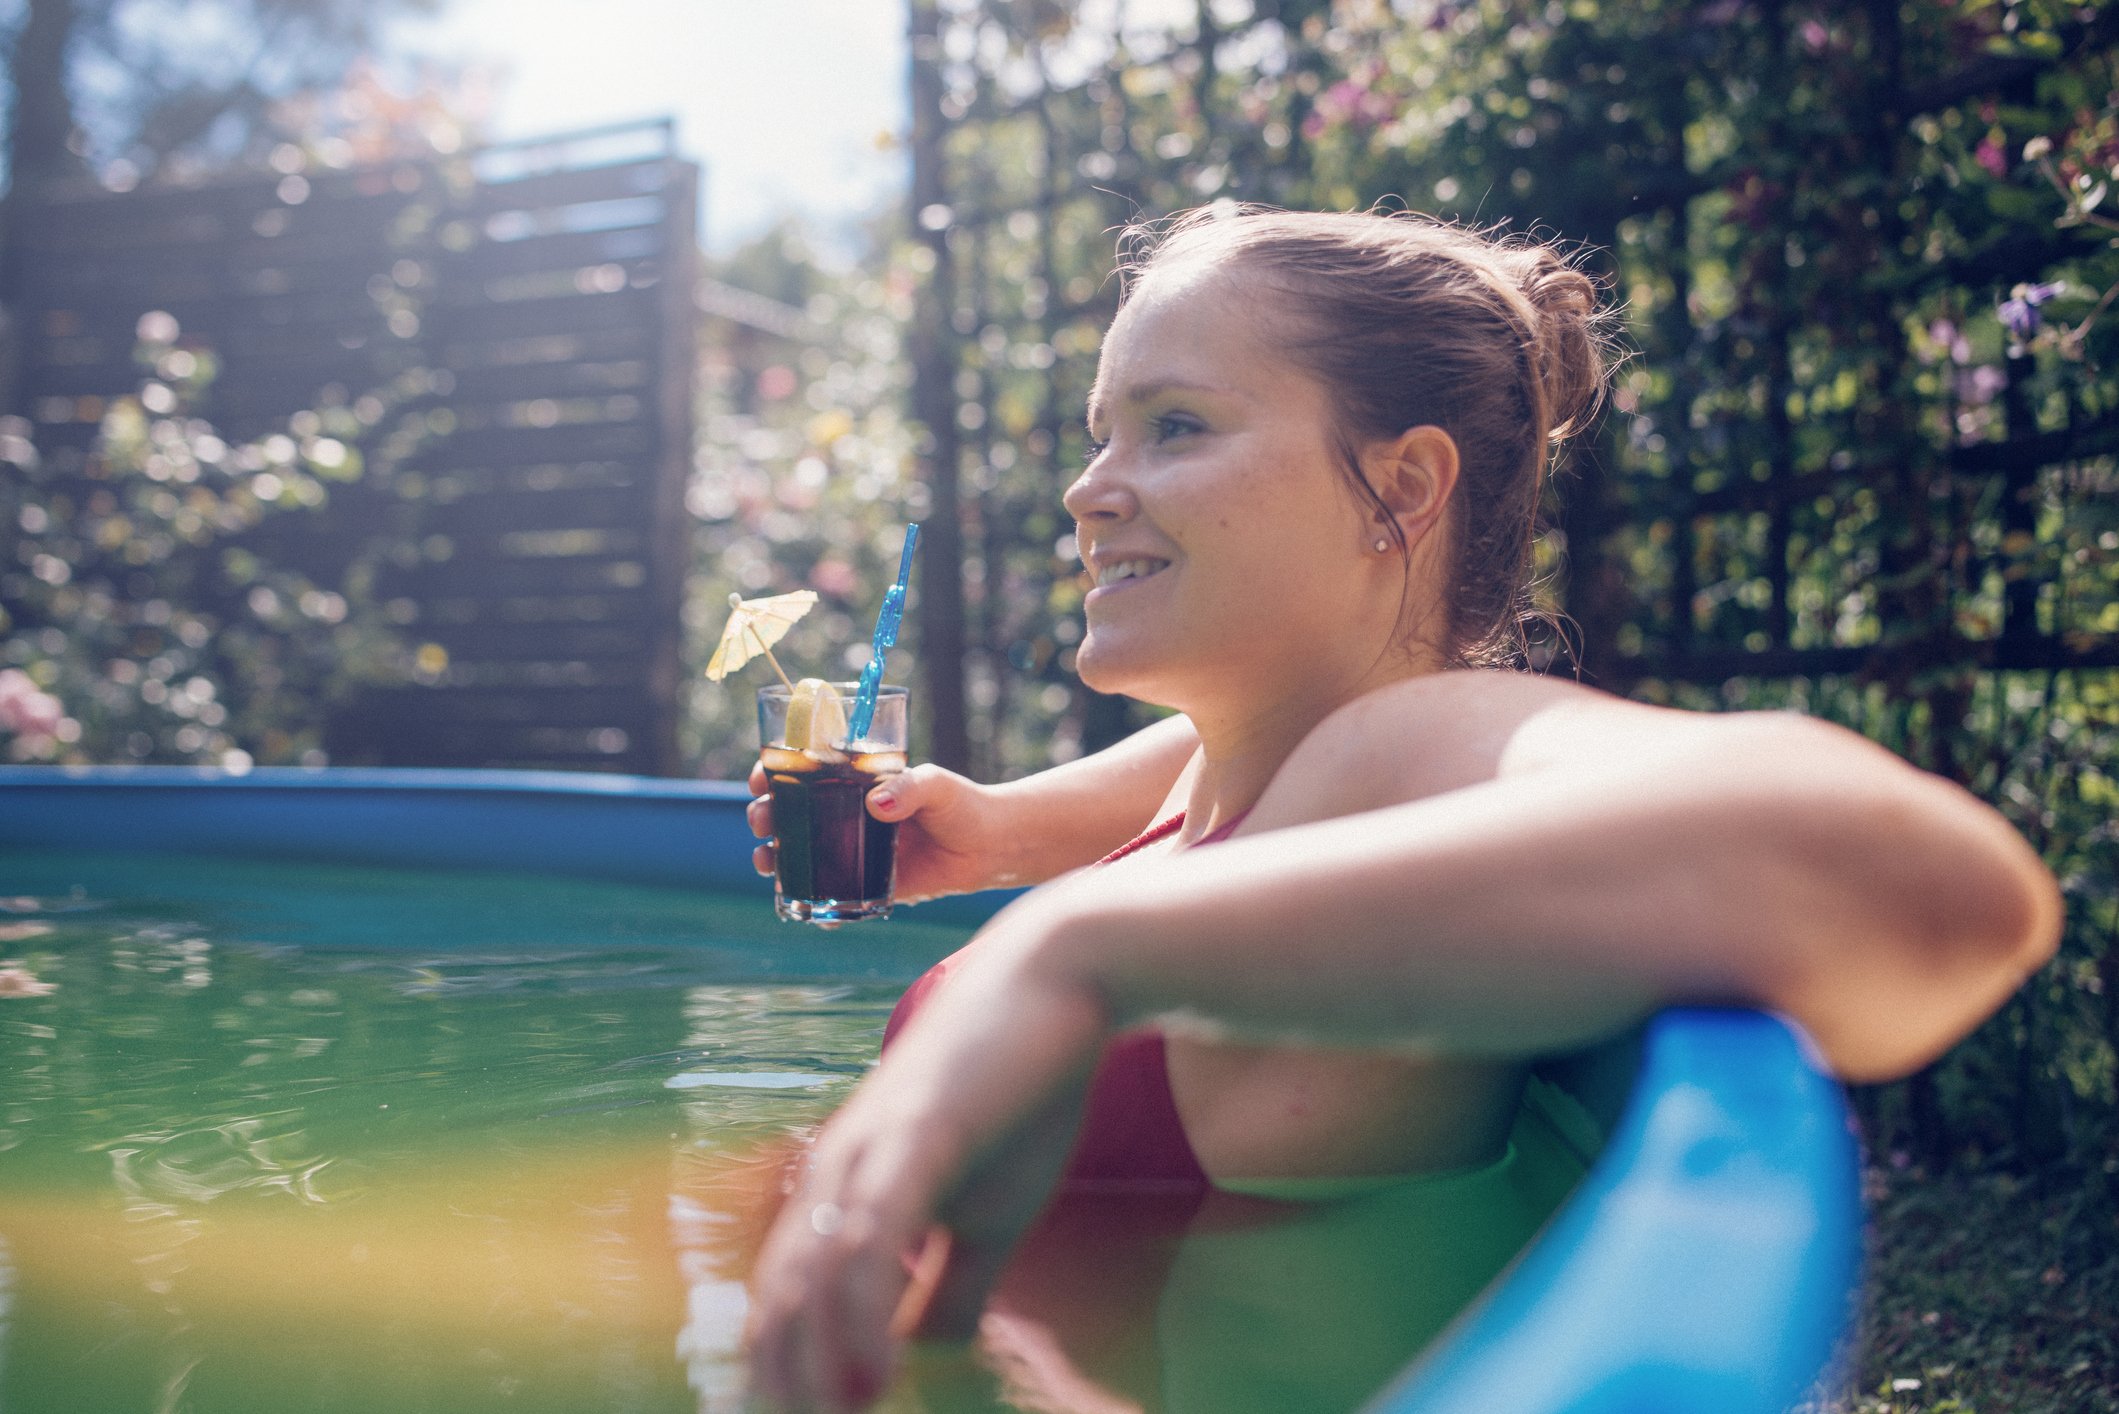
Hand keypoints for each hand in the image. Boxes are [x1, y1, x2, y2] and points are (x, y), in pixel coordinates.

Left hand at [743, 928, 1107, 1409]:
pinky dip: (859, 1316)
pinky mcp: (912, 1136)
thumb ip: (953, 1282)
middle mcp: (833, 1169)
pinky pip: (868, 1241)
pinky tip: (876, 1376)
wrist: (1057, 986)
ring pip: (809, 1277)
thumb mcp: (990, 1214)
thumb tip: (924, 1351)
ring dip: (814, 1365)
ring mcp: (867, 1149)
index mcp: (841, 1186)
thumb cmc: (1022, 1095)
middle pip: (779, 1298)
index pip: (784, 1297)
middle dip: (787, 1383)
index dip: (786, 1371)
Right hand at [748, 760, 1012, 903]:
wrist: (990, 847)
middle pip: (789, 812)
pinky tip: (795, 903)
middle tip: (762, 819)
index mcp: (855, 782)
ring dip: (772, 855)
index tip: (761, 777)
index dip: (774, 772)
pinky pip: (829, 893)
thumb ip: (908, 788)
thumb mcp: (935, 785)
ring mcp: (852, 850)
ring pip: (799, 853)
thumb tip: (876, 804)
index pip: (803, 771)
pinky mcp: (866, 883)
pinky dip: (807, 901)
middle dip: (763, 814)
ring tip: (766, 860)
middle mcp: (845, 815)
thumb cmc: (962, 805)